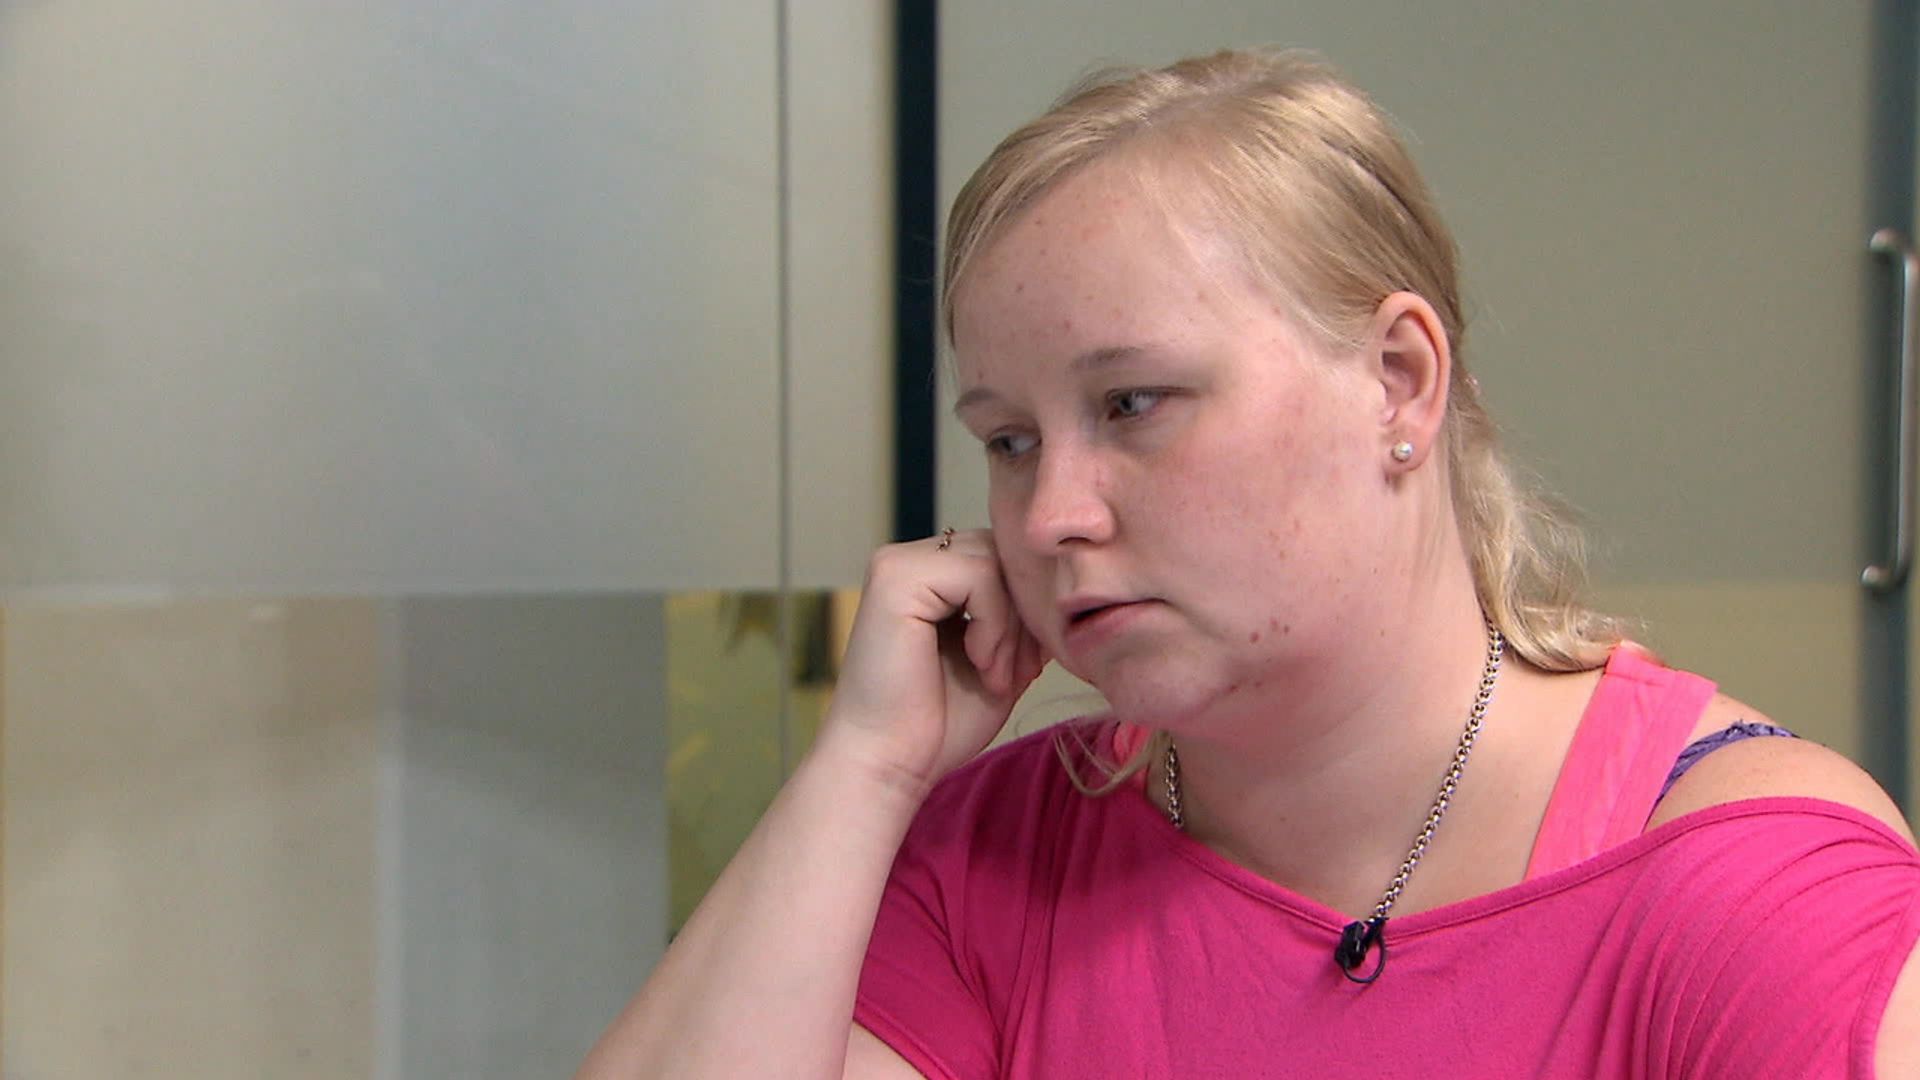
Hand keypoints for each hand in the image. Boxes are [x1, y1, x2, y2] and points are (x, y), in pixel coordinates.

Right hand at [820, 529, 1049, 793]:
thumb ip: (1021, 620)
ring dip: (1010, 624)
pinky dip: (995, 623)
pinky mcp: (896, 578)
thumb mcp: (999, 660)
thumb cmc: (938, 724)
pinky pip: (980, 573)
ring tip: (994, 674)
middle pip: (1001, 553)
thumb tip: (1066, 589)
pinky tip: (979, 663)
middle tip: (1013, 674)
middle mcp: (909, 561)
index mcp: (928, 577)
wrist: (890, 764)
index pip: (1002, 559)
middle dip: (1022, 616)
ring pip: (995, 560)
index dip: (1025, 608)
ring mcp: (898, 565)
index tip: (1024, 668)